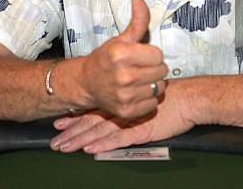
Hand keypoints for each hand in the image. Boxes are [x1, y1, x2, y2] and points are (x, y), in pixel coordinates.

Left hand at [50, 79, 194, 152]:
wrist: (188, 99)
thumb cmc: (169, 96)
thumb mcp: (144, 93)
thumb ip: (127, 99)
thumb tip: (110, 104)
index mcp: (121, 101)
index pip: (94, 109)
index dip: (76, 117)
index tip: (59, 123)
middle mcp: (122, 110)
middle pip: (92, 120)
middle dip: (72, 131)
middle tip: (54, 140)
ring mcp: (131, 121)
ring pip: (100, 130)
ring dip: (81, 139)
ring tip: (64, 147)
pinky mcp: (142, 131)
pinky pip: (119, 139)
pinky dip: (104, 144)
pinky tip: (90, 149)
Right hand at [78, 0, 167, 118]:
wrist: (86, 84)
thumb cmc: (106, 59)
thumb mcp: (120, 39)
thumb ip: (136, 21)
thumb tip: (140, 0)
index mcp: (122, 55)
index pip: (158, 54)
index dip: (151, 54)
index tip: (141, 56)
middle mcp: (124, 76)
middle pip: (161, 71)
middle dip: (154, 68)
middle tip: (141, 68)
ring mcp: (125, 96)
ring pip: (159, 88)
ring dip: (153, 84)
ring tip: (140, 80)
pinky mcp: (127, 112)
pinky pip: (153, 104)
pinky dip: (148, 100)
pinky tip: (137, 93)